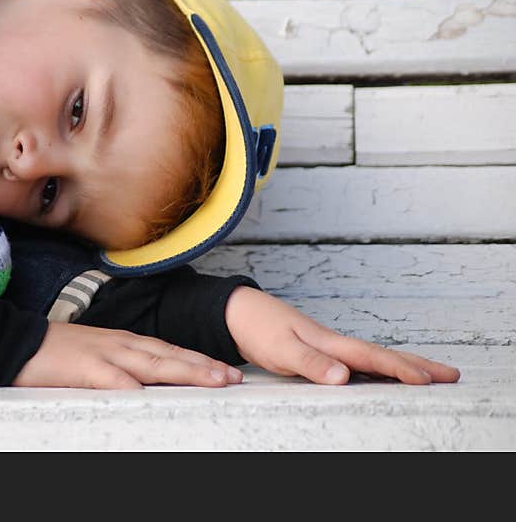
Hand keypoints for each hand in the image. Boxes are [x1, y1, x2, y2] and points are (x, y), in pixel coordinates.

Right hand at [13, 321, 242, 388]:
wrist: (15, 340)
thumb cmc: (53, 353)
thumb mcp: (94, 356)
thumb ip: (119, 366)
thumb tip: (143, 384)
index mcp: (122, 342)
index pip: (169, 350)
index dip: (198, 361)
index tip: (224, 371)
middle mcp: (120, 344)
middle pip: (170, 355)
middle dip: (204, 366)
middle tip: (233, 377)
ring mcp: (104, 354)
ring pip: (153, 363)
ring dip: (186, 371)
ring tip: (213, 381)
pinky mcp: (84, 367)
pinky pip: (114, 379)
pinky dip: (135, 386)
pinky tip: (153, 395)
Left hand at [225, 286, 460, 384]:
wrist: (238, 311)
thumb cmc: (258, 327)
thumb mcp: (281, 349)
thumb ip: (311, 363)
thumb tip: (344, 377)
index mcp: (330, 343)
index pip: (373, 358)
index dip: (401, 369)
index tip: (429, 379)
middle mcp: (334, 343)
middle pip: (383, 356)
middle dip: (417, 366)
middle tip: (452, 374)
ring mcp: (328, 346)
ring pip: (373, 358)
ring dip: (403, 366)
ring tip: (430, 375)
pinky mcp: (319, 350)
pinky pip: (358, 362)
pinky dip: (379, 368)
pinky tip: (384, 375)